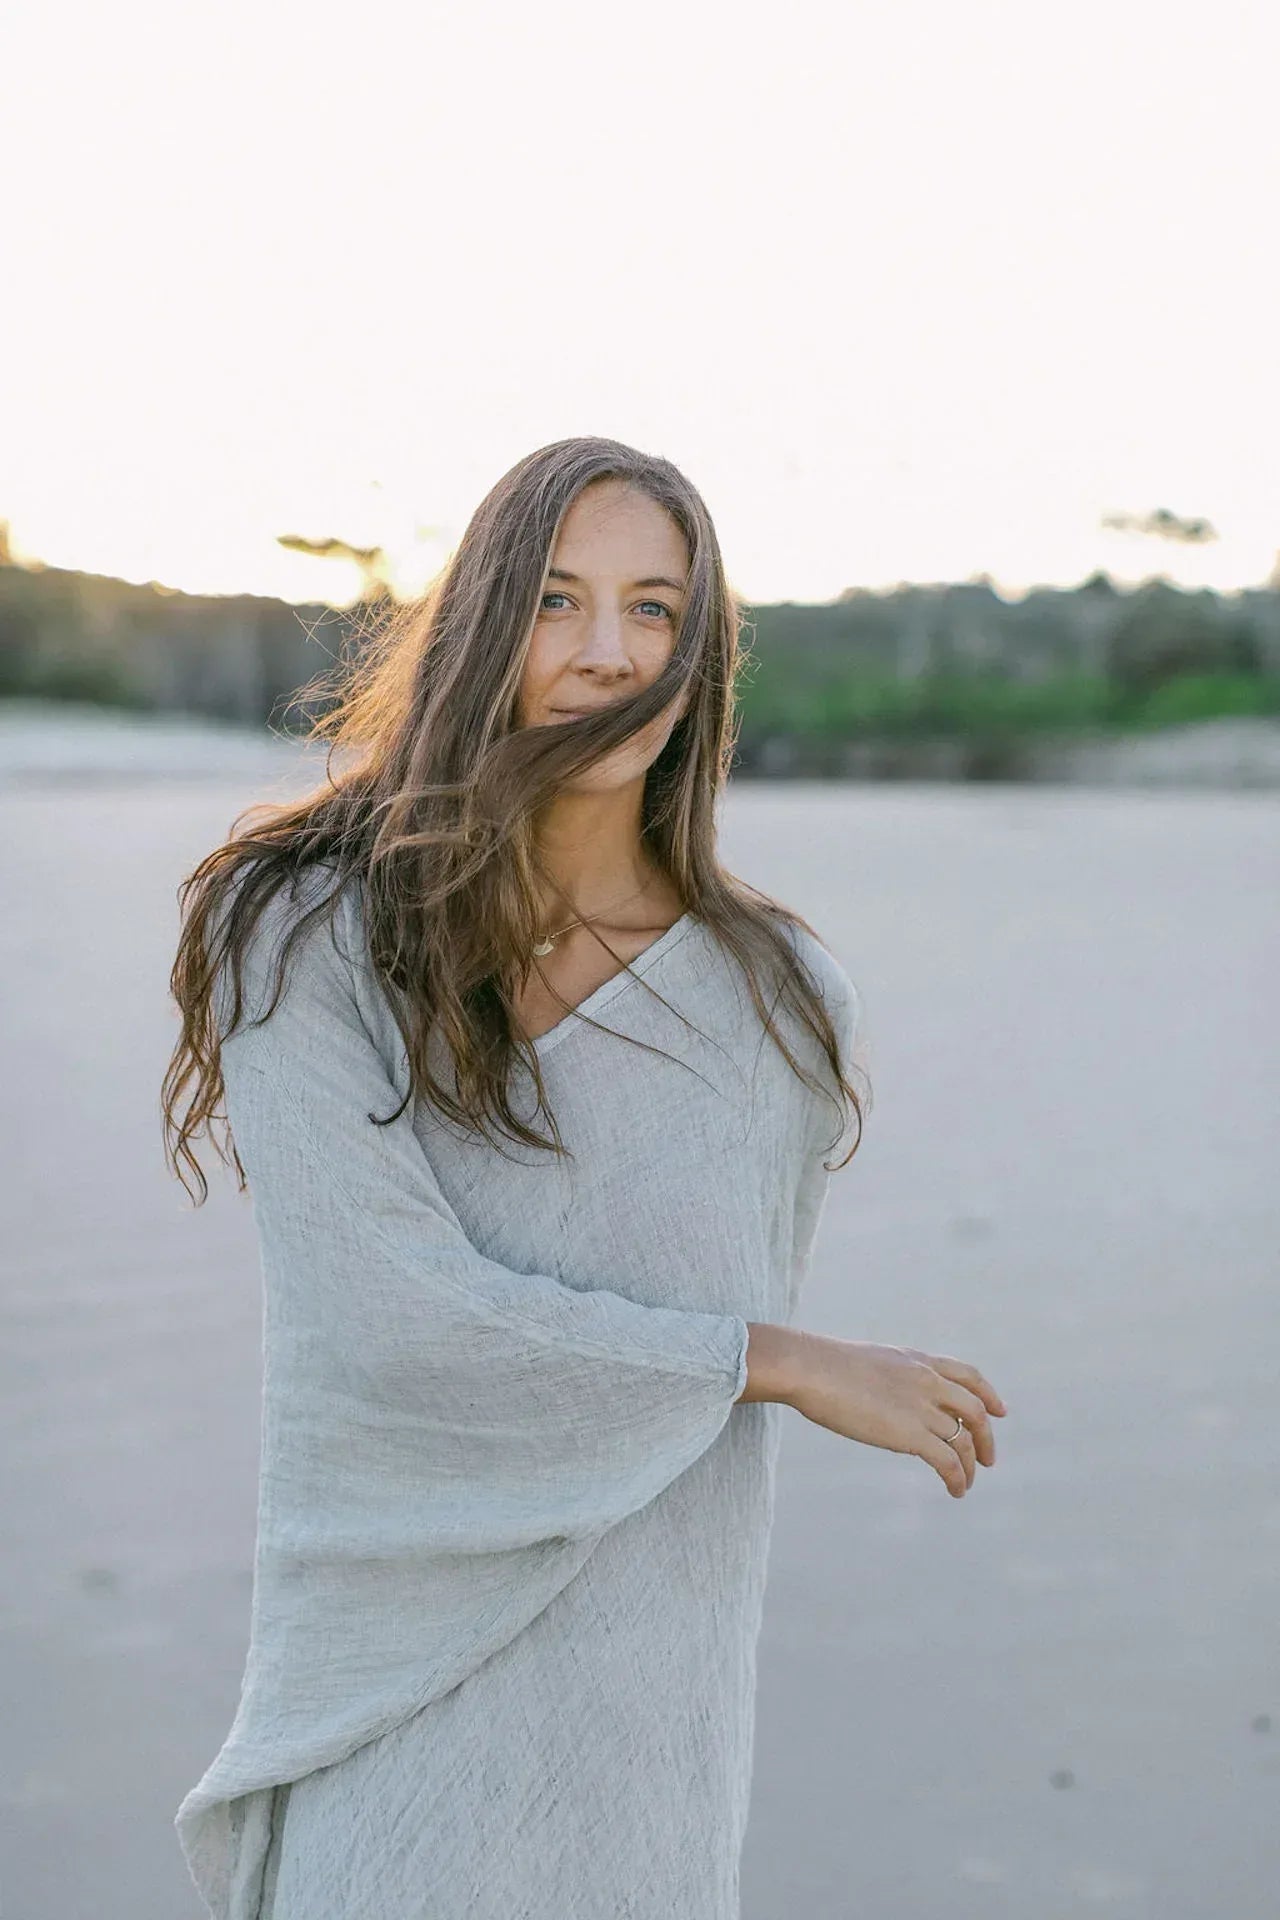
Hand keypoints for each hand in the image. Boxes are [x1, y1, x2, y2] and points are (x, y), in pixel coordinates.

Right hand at [787, 1335, 1006, 1497]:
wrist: (811, 1368)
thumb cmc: (825, 1366)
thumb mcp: (871, 1362)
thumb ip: (892, 1377)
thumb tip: (887, 1396)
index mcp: (919, 1361)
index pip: (969, 1376)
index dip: (989, 1395)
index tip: (1000, 1411)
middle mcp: (928, 1381)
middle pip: (975, 1411)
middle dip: (985, 1438)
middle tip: (986, 1460)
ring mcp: (922, 1407)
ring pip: (964, 1440)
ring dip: (969, 1466)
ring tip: (965, 1483)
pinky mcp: (911, 1433)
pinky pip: (948, 1461)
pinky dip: (957, 1478)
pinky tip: (955, 1490)